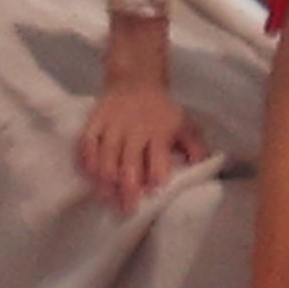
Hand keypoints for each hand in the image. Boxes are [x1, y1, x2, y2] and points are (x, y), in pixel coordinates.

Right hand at [78, 85, 209, 214]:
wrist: (135, 78)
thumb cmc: (162, 110)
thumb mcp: (184, 123)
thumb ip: (194, 147)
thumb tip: (201, 167)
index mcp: (159, 130)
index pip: (157, 155)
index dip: (155, 173)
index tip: (154, 190)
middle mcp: (134, 128)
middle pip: (129, 161)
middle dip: (128, 187)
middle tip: (127, 209)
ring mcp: (112, 125)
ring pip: (106, 155)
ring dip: (106, 179)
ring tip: (107, 198)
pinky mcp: (94, 121)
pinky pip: (87, 142)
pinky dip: (87, 160)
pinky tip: (90, 176)